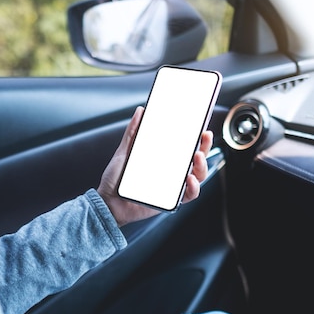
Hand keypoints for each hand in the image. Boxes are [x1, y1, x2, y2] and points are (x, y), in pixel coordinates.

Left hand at [96, 106, 213, 226]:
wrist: (108, 202)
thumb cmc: (116, 180)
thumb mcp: (124, 152)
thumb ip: (132, 133)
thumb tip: (140, 111)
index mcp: (163, 160)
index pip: (186, 147)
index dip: (198, 138)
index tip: (202, 127)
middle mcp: (171, 172)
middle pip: (197, 159)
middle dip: (205, 147)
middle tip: (204, 136)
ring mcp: (172, 186)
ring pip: (198, 176)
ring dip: (202, 166)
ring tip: (196, 157)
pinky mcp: (171, 201)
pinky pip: (189, 195)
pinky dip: (193, 187)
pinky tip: (189, 179)